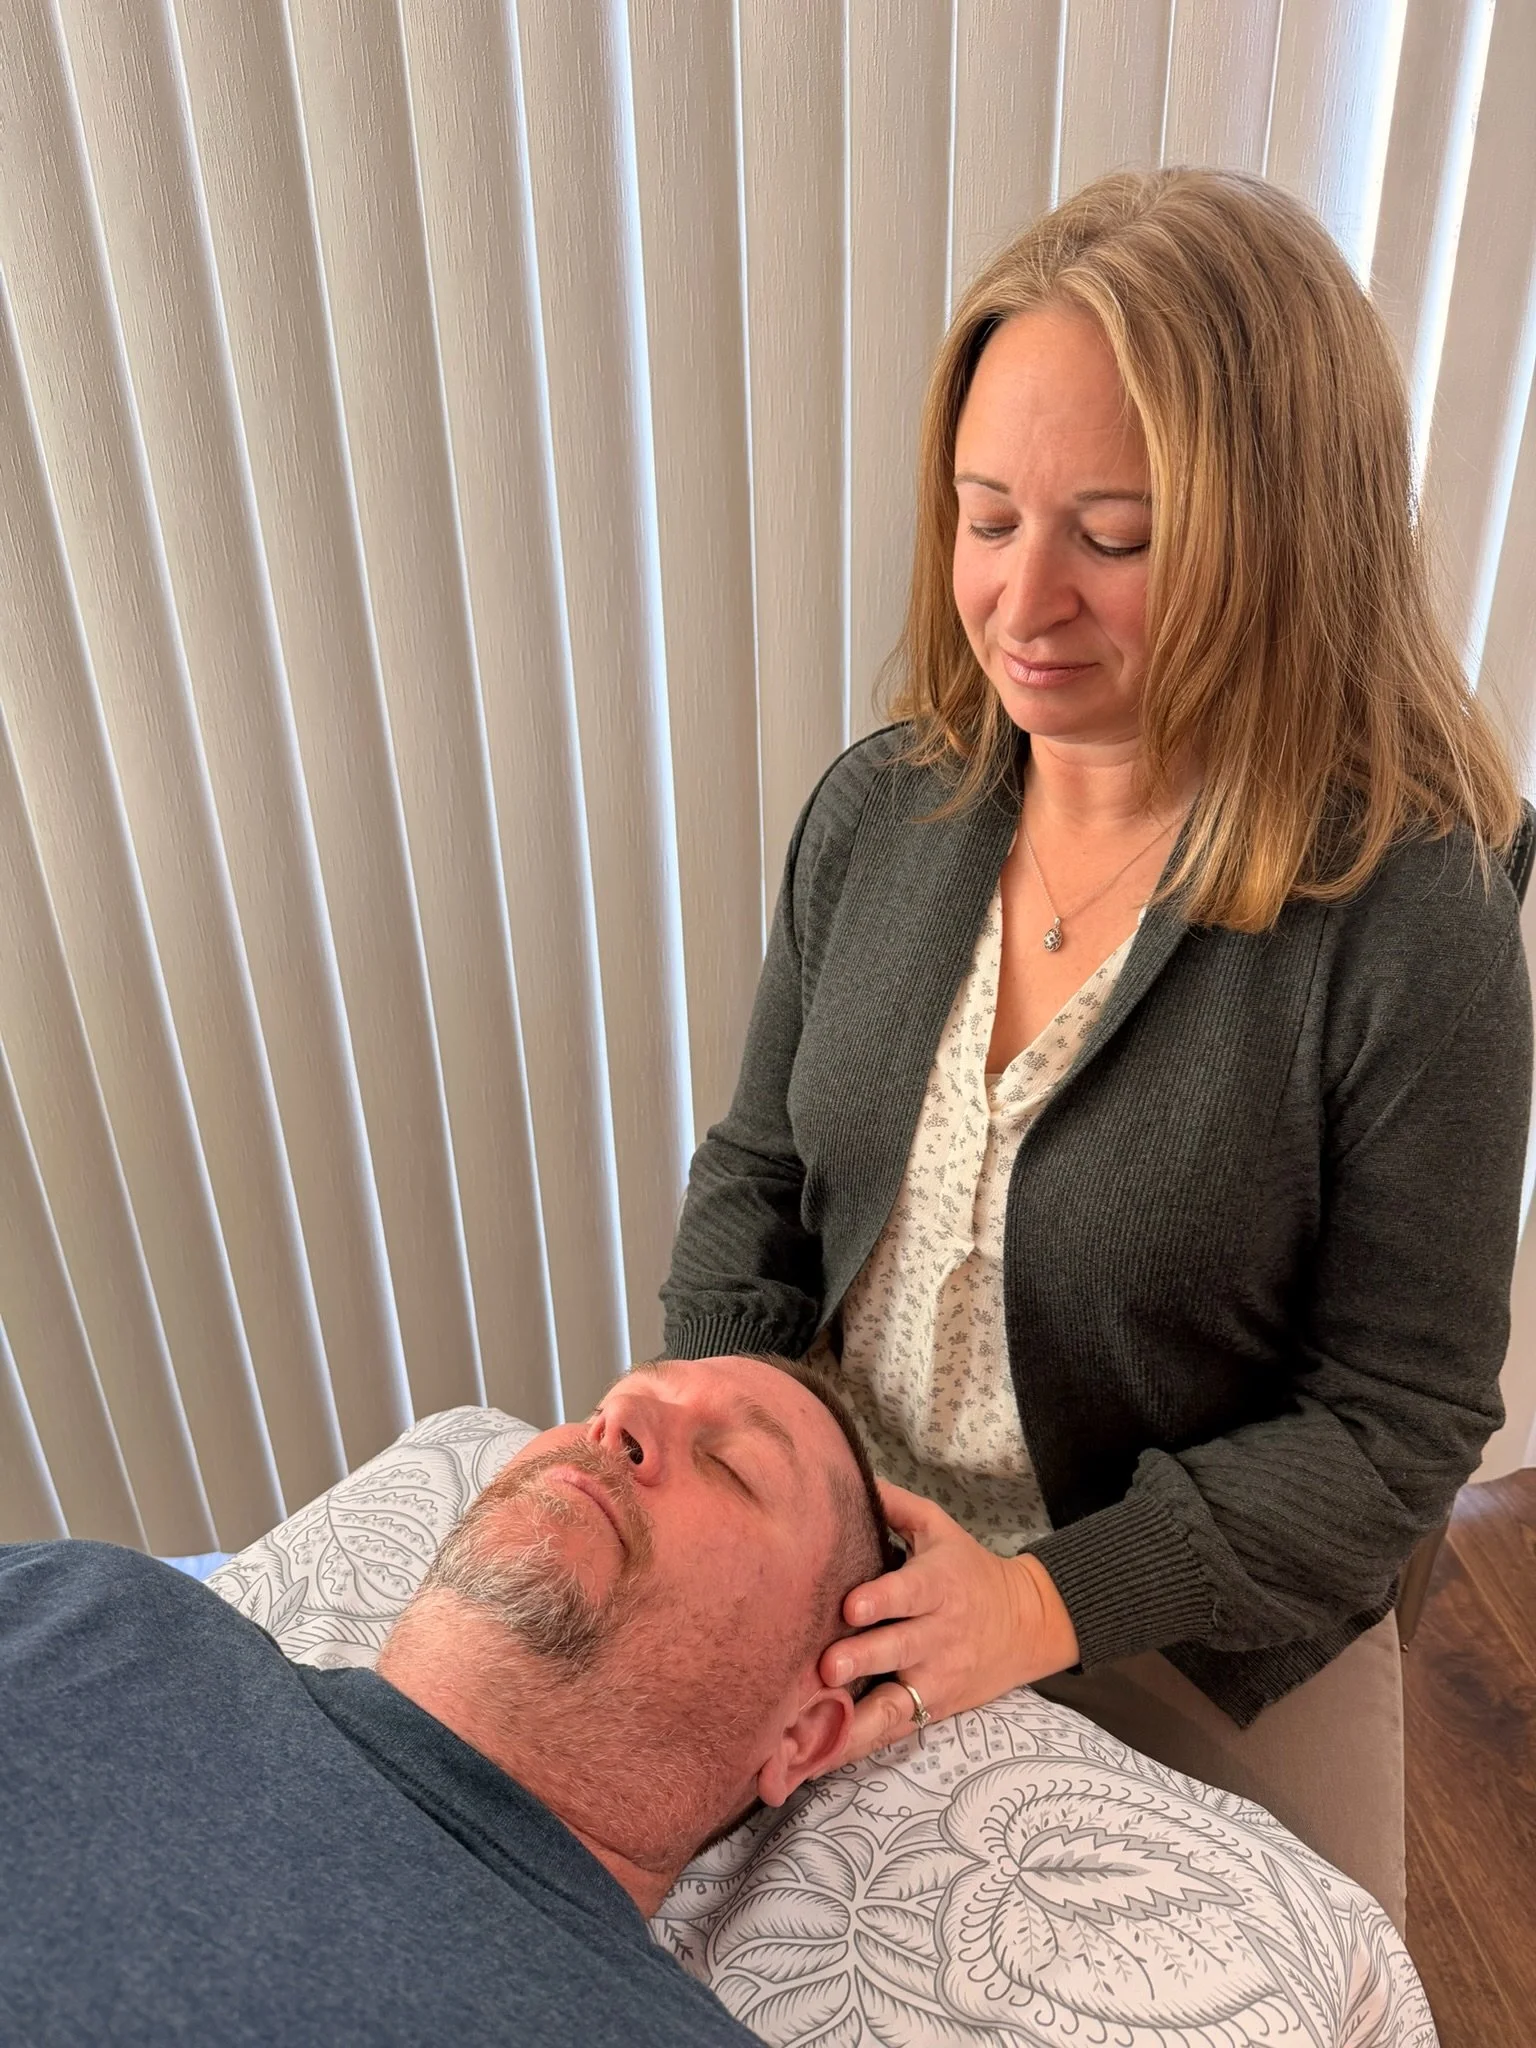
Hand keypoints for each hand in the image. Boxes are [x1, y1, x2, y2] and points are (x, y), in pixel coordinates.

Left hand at [818, 1480, 1080, 1767]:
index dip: (882, 1599)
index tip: (851, 1605)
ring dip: (855, 1722)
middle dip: (862, 1659)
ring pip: (895, 1706)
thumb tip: (848, 1474)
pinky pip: (894, 1731)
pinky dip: (858, 1747)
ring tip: (814, 1736)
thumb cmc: (967, 1569)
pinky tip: (819, 1761)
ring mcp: (935, 1679)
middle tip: (825, 1668)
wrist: (1027, 1623)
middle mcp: (938, 1635)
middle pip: (898, 1650)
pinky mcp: (932, 1709)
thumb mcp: (940, 1528)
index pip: (910, 1592)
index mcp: (938, 1585)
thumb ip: (895, 1505)